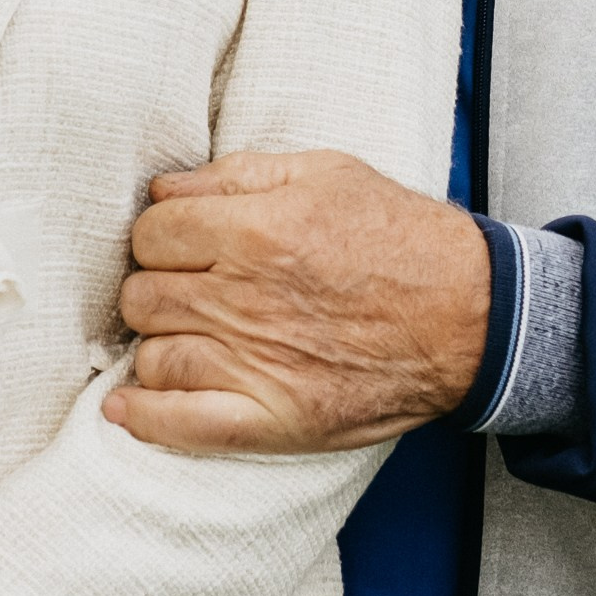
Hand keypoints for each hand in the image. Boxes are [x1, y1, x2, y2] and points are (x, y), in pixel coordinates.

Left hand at [104, 150, 490, 453]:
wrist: (470, 317)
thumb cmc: (399, 238)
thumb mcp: (326, 172)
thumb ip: (237, 174)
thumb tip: (164, 189)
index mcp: (253, 231)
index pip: (151, 232)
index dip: (162, 235)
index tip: (182, 244)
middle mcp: (242, 298)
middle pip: (141, 294)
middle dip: (156, 286)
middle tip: (188, 289)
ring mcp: (253, 364)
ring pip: (152, 354)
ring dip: (158, 342)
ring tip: (185, 334)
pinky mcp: (272, 419)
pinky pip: (181, 424)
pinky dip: (144, 417)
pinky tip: (125, 408)